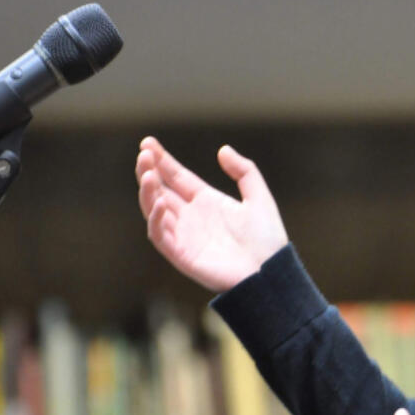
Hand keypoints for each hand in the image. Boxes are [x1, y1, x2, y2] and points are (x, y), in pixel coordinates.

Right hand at [135, 136, 288, 292]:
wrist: (271, 272)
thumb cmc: (268, 239)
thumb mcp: (259, 197)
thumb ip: (244, 171)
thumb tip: (223, 149)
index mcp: (205, 201)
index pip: (176, 177)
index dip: (161, 160)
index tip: (148, 142)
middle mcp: (190, 216)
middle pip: (160, 190)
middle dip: (149, 171)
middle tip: (144, 154)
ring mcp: (184, 235)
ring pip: (155, 210)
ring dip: (148, 192)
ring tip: (148, 173)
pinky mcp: (182, 255)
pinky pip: (160, 236)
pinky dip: (156, 219)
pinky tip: (160, 202)